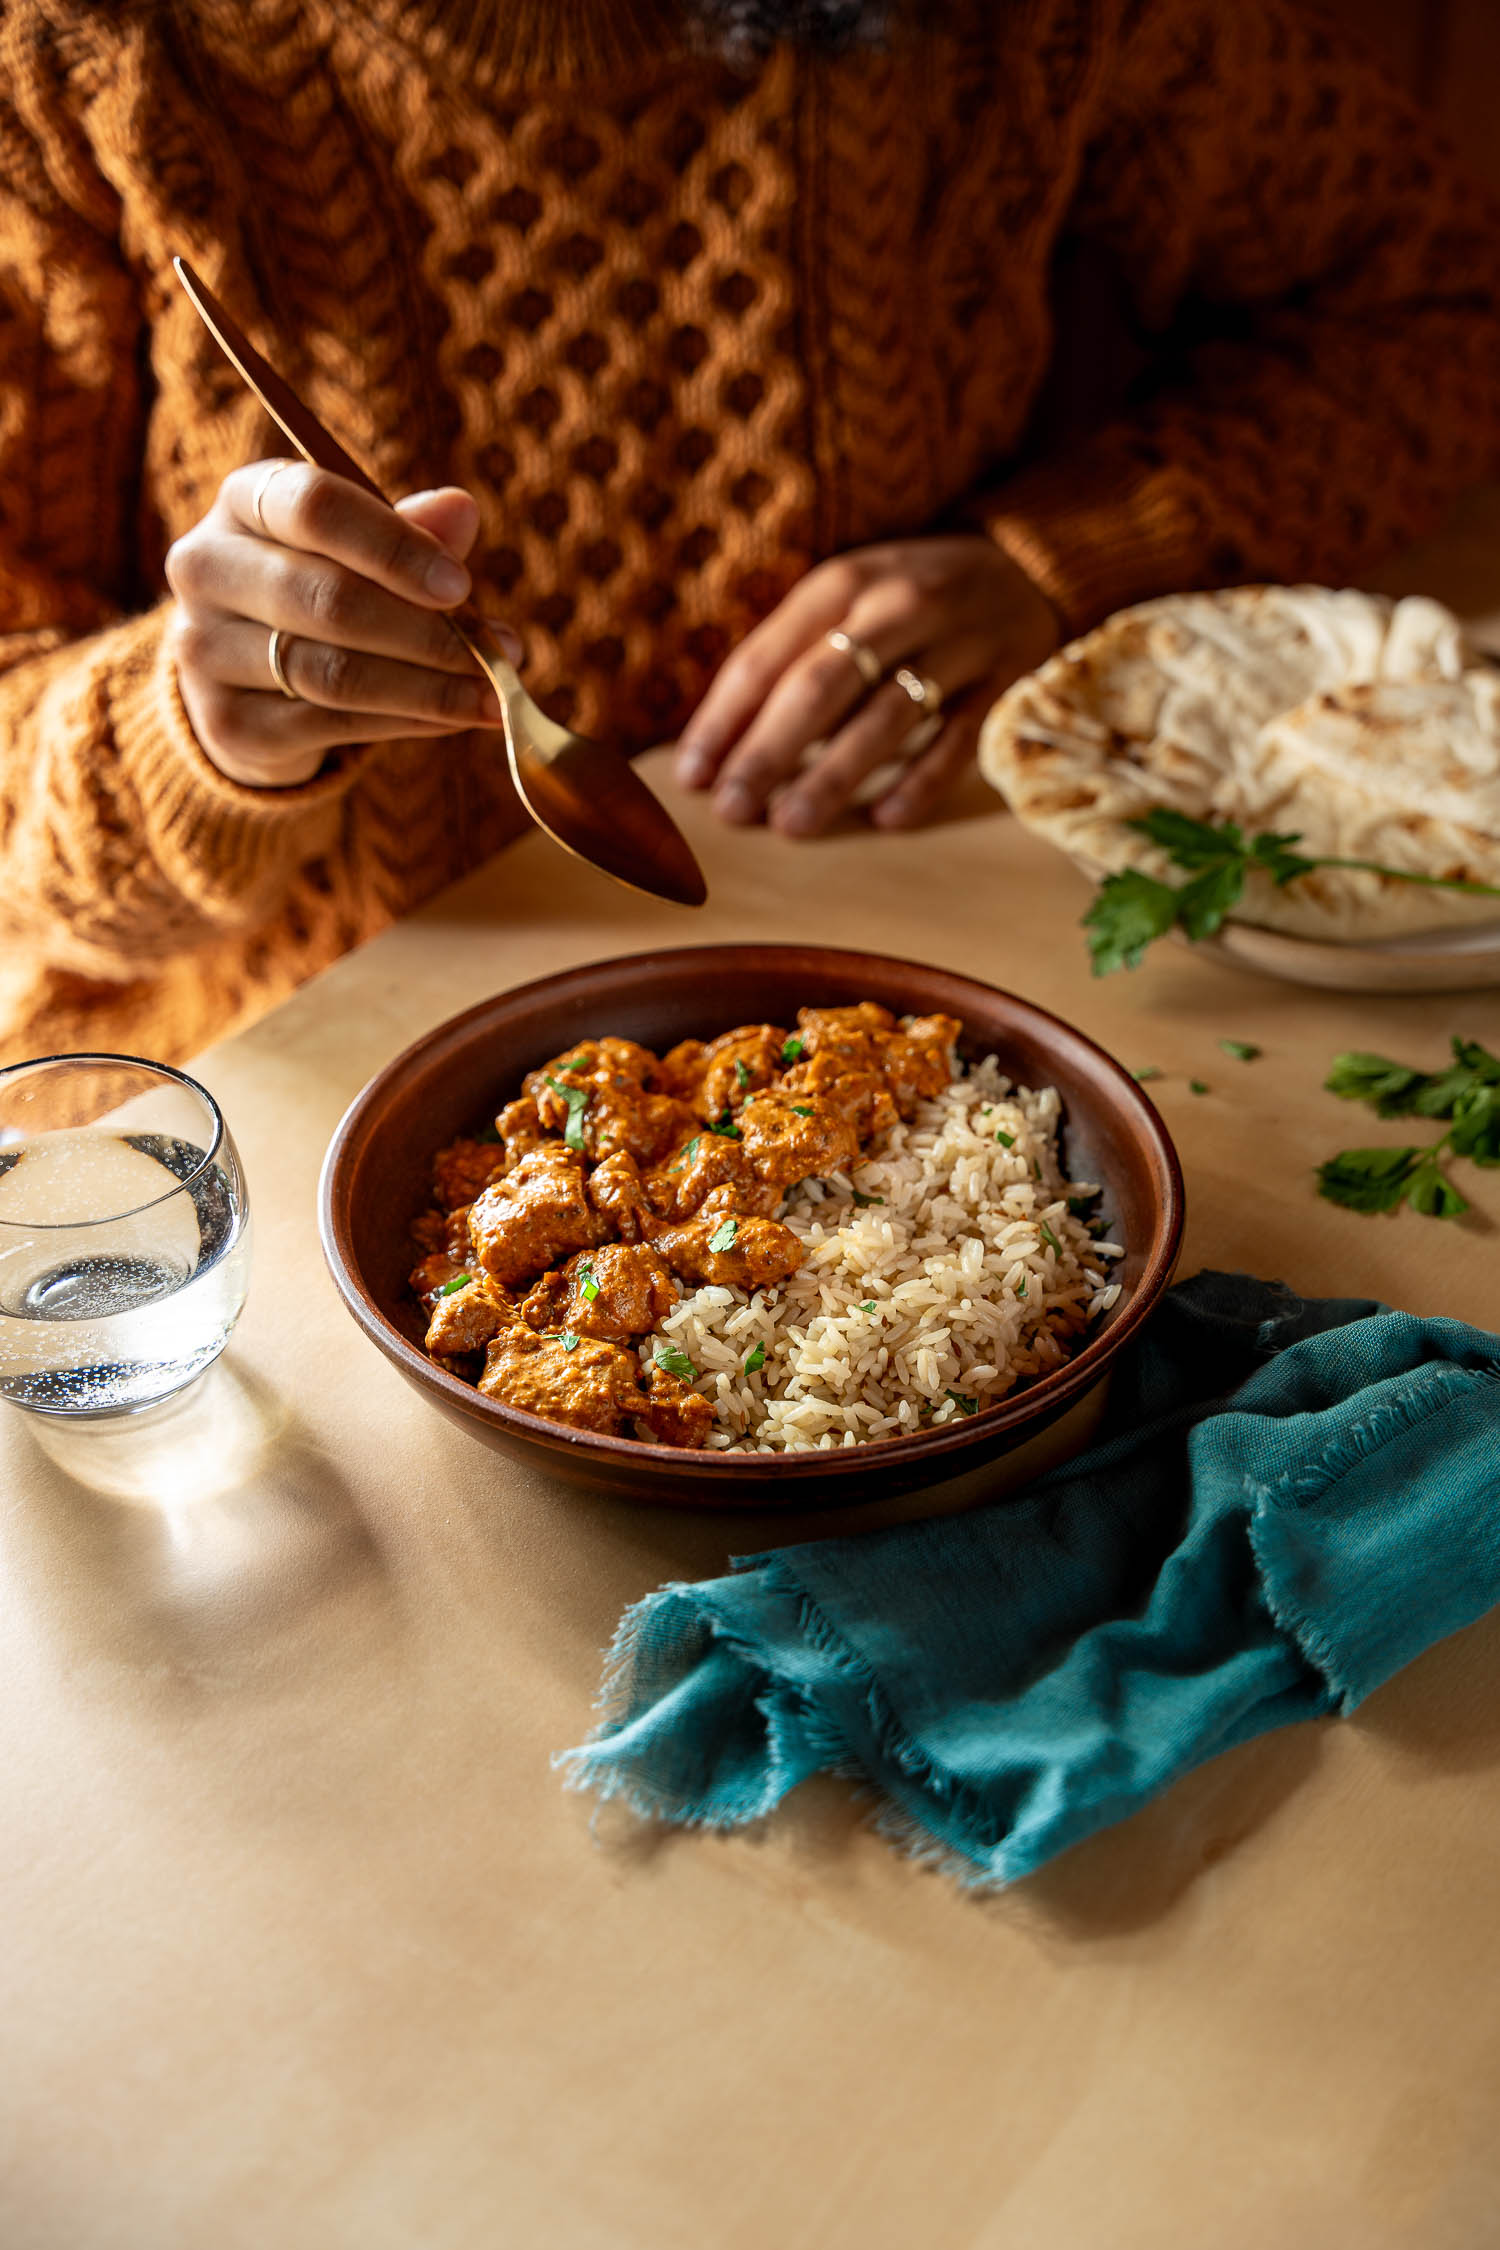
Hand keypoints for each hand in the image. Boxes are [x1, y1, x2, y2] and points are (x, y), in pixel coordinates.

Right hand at [166, 461, 512, 786]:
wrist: (247, 678)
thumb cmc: (321, 588)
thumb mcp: (362, 548)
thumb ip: (408, 531)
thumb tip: (461, 511)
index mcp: (244, 500)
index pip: (315, 506)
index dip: (394, 547)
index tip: (462, 585)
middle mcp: (206, 568)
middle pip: (327, 600)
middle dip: (428, 632)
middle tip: (504, 652)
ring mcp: (206, 650)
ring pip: (333, 673)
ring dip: (429, 687)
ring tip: (493, 694)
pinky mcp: (227, 723)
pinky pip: (332, 725)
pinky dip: (407, 722)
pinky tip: (455, 717)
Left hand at [674, 536, 1060, 834]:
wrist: (1020, 567)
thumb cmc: (902, 601)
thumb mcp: (843, 601)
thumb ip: (787, 660)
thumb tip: (717, 748)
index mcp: (840, 583)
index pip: (767, 657)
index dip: (724, 720)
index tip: (691, 777)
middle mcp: (896, 607)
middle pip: (820, 686)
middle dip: (768, 752)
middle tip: (732, 811)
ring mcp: (954, 644)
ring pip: (885, 717)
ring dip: (833, 775)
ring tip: (791, 824)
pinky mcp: (1000, 682)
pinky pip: (955, 739)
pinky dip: (920, 781)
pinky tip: (885, 819)